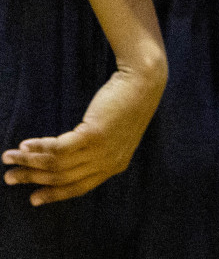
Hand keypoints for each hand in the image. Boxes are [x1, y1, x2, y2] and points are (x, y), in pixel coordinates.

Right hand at [3, 61, 165, 204]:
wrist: (144, 82)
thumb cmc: (128, 104)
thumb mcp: (116, 134)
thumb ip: (97, 150)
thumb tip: (65, 157)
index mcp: (115, 166)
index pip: (80, 188)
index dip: (54, 194)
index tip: (33, 199)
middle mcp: (109, 162)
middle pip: (62, 178)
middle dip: (33, 179)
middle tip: (9, 178)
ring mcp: (102, 150)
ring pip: (56, 164)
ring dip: (28, 162)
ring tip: (8, 157)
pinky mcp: (94, 135)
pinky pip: (58, 148)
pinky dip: (38, 147)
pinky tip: (25, 144)